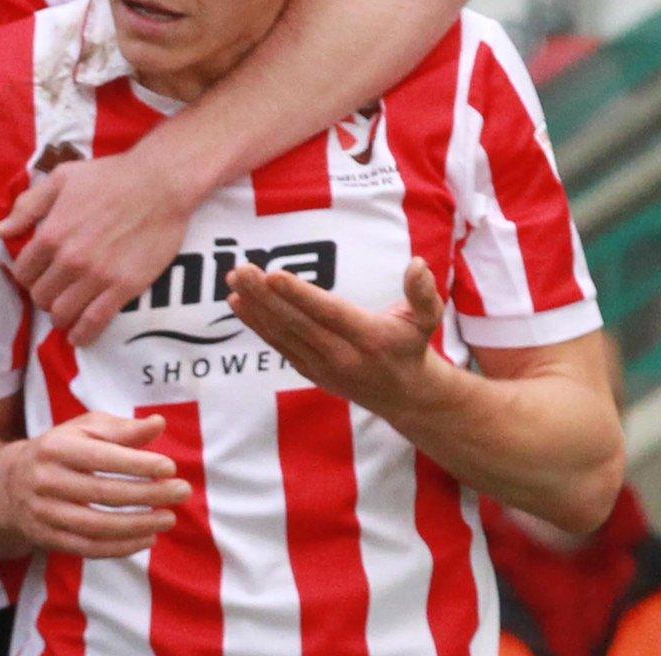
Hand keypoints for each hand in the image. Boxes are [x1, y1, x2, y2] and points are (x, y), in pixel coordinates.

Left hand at [0, 152, 197, 345]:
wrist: (161, 184)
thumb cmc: (110, 176)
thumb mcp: (62, 179)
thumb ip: (29, 206)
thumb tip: (2, 230)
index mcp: (51, 234)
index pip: (22, 272)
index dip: (26, 276)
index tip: (36, 276)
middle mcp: (69, 259)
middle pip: (40, 296)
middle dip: (42, 297)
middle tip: (53, 293)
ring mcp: (97, 276)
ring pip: (62, 313)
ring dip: (59, 317)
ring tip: (65, 313)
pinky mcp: (123, 287)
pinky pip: (95, 321)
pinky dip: (83, 334)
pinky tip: (79, 337)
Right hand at [1, 412, 189, 557]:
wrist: (9, 485)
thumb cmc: (60, 451)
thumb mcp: (83, 430)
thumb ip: (121, 429)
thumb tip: (158, 424)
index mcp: (55, 447)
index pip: (101, 457)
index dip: (136, 463)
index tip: (169, 467)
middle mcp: (46, 480)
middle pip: (103, 492)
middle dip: (148, 494)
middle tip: (182, 491)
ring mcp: (44, 512)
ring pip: (97, 525)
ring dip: (139, 524)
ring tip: (169, 518)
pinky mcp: (47, 538)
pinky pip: (89, 548)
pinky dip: (122, 547)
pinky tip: (147, 537)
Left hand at [226, 258, 443, 413]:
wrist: (404, 396)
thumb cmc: (411, 346)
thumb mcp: (426, 320)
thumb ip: (422, 293)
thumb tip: (418, 264)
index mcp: (369, 338)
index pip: (328, 313)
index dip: (299, 295)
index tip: (273, 274)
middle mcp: (342, 356)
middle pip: (297, 323)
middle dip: (265, 296)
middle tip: (242, 270)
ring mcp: (321, 366)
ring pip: (282, 335)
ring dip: (255, 307)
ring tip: (234, 280)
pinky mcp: (308, 370)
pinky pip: (278, 345)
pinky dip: (256, 324)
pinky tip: (238, 302)